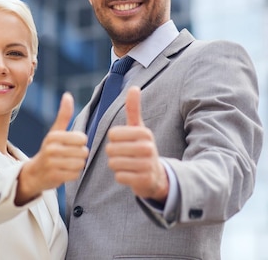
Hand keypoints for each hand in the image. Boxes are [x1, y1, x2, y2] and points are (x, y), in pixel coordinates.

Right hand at [16, 93, 88, 204]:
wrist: (34, 173)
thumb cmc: (49, 150)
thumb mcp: (55, 132)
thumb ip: (64, 115)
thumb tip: (68, 95)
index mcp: (53, 136)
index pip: (82, 138)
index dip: (80, 143)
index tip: (71, 145)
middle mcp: (51, 149)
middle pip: (83, 152)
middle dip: (80, 155)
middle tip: (69, 156)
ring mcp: (52, 164)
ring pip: (81, 163)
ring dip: (77, 165)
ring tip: (67, 164)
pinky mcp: (54, 177)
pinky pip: (76, 174)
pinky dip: (73, 174)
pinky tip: (64, 172)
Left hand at [106, 86, 168, 201]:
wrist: (156, 175)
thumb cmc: (142, 147)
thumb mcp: (139, 128)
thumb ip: (133, 109)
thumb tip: (133, 87)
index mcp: (145, 133)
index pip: (112, 134)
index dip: (114, 140)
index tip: (124, 142)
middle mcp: (148, 148)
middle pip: (111, 149)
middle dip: (113, 154)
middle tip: (125, 155)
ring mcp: (147, 165)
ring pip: (113, 163)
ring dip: (116, 165)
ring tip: (127, 164)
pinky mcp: (143, 180)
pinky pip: (119, 176)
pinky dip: (121, 177)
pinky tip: (131, 174)